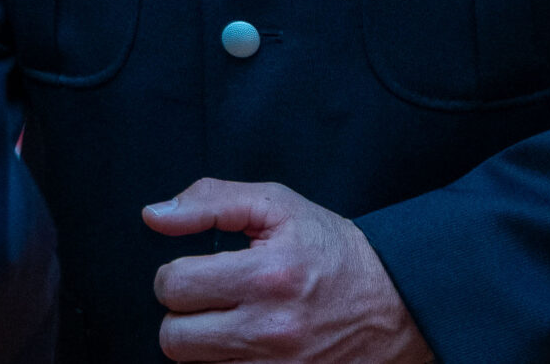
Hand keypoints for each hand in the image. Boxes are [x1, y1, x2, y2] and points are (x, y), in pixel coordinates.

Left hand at [143, 178, 433, 362]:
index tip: (197, 272)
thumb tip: (153, 216)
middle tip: (211, 301)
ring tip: (230, 325)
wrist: (396, 303)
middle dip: (184, 315)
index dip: (176, 275)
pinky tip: (242, 349)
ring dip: (203, 348)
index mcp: (266, 275)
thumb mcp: (278, 206)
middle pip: (175, 338)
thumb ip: (209, 201)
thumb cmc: (333, 252)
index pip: (173, 285)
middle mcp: (271, 330)